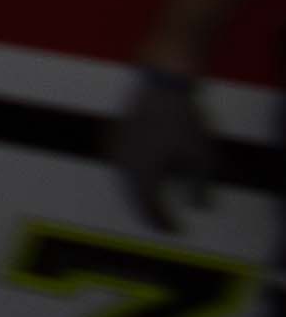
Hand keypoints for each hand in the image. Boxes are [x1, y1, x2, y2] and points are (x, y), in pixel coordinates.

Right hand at [118, 65, 216, 230]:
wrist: (162, 86)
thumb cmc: (184, 122)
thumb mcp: (202, 159)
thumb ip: (201, 187)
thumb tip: (201, 207)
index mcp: (142, 174)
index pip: (150, 208)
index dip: (163, 223)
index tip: (176, 230)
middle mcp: (123, 164)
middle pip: (133, 196)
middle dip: (149, 210)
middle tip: (162, 221)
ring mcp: (116, 148)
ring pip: (124, 180)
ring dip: (138, 193)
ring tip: (153, 199)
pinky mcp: (114, 134)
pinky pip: (121, 163)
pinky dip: (132, 174)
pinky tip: (142, 173)